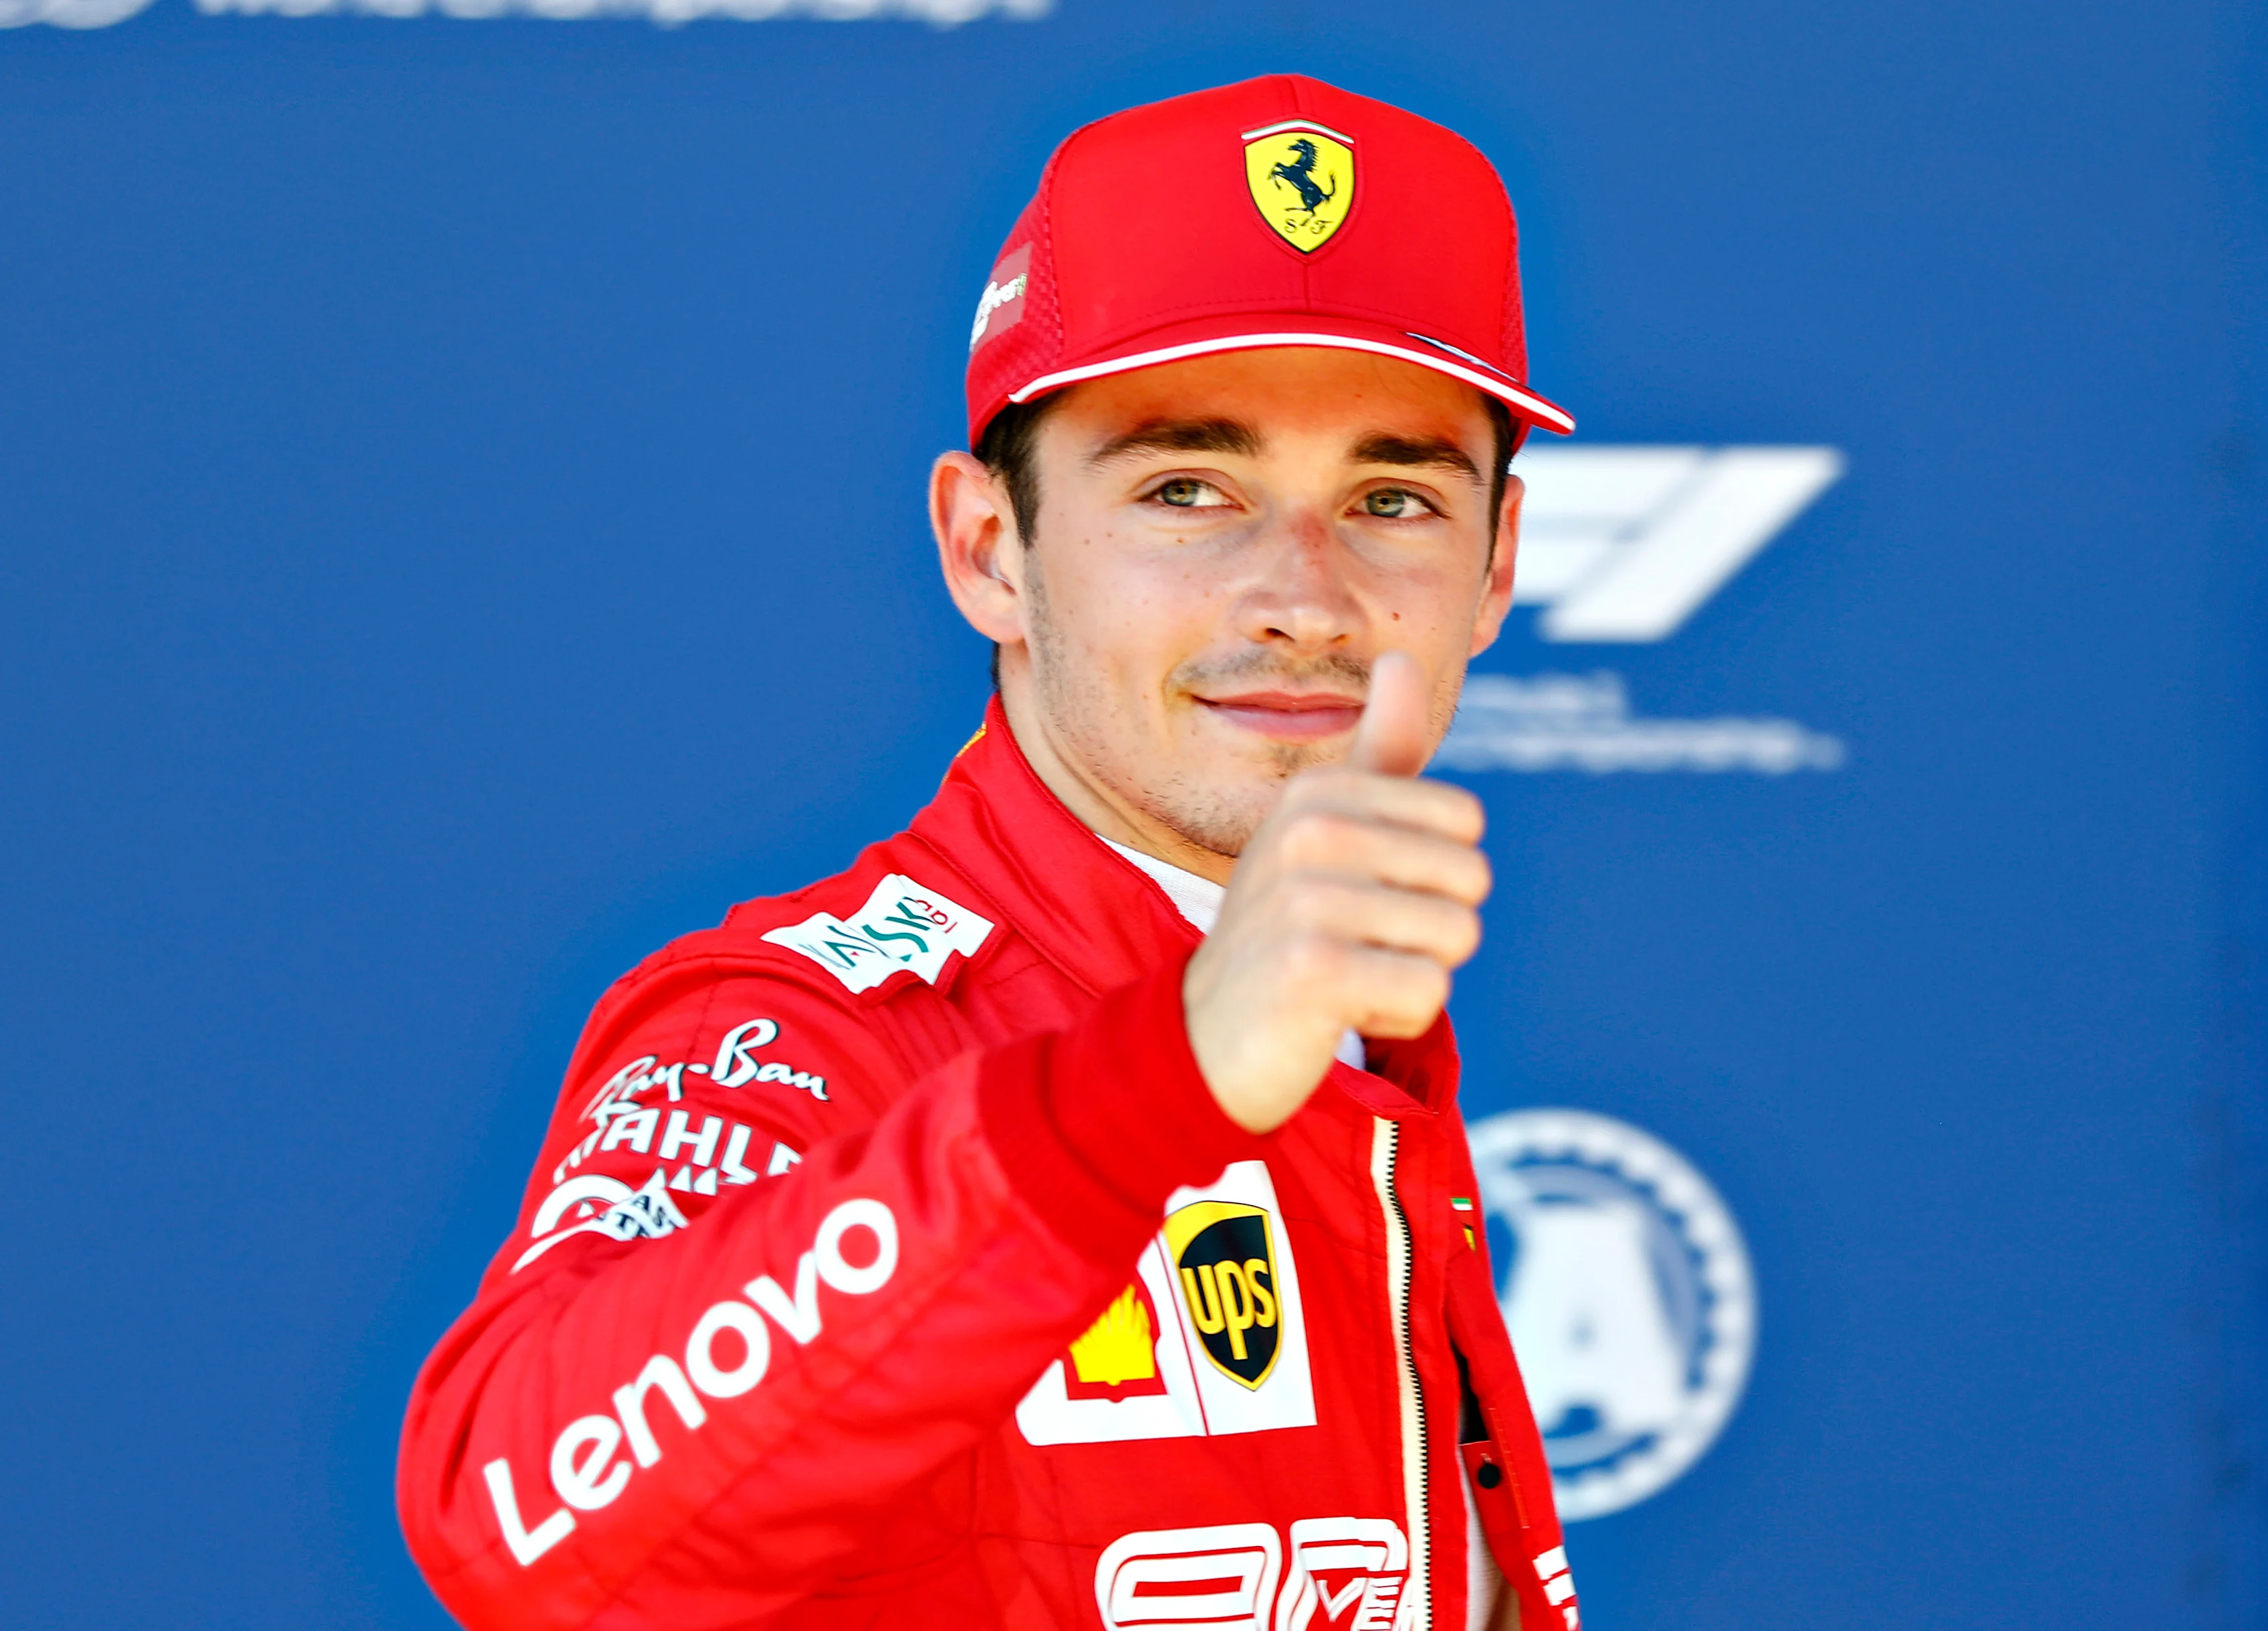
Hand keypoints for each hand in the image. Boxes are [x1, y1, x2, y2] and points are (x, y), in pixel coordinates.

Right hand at [1183, 652, 1490, 1133]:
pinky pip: (1428, 992)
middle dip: (1430, 927)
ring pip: (1456, 937)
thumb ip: (1378, 750)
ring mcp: (1305, 899)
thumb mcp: (1326, 829)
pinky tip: (1337, 1009)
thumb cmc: (1288, 926)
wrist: (1207, 1033)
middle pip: (1470, 879)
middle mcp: (1308, 832)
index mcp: (1319, 792)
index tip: (1363, 893)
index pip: (1464, 823)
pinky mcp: (1312, 970)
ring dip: (1411, 973)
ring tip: (1346, 972)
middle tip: (1356, 941)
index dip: (1431, 874)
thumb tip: (1401, 658)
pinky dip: (1394, 1014)